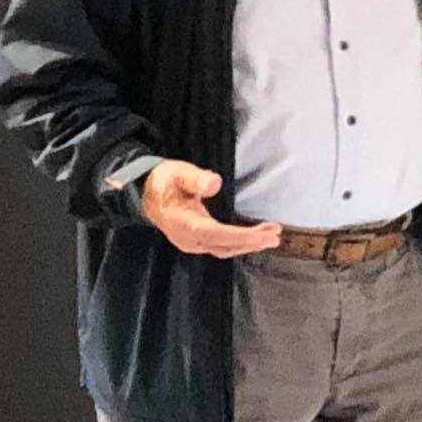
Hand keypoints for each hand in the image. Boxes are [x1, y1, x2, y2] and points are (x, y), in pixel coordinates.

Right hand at [137, 158, 281, 258]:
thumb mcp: (179, 173)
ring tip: (272, 235)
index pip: (215, 234)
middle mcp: (187, 238)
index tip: (263, 234)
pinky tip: (255, 237)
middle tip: (275, 234)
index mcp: (183, 223)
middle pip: (224, 245)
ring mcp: (191, 242)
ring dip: (248, 244)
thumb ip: (195, 179)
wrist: (146, 193)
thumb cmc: (165, 181)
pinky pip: (221, 246)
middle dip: (251, 242)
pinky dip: (240, 242)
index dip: (240, 236)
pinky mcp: (196, 241)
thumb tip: (214, 183)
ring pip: (224, 248)